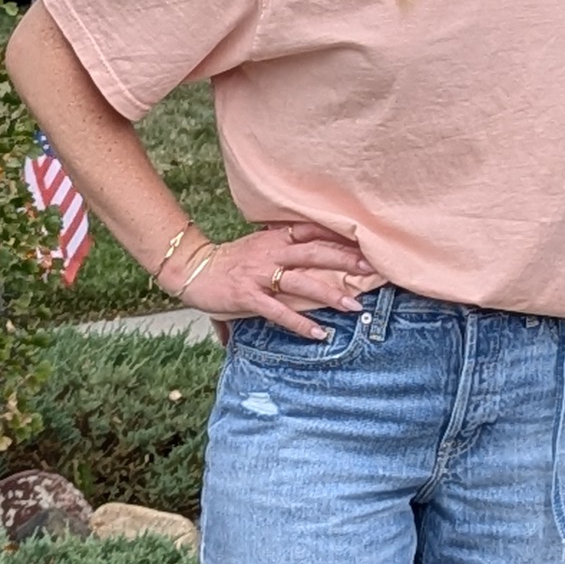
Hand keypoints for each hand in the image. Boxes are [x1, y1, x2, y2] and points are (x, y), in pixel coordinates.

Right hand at [179, 223, 374, 338]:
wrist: (192, 269)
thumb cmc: (229, 261)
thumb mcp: (258, 246)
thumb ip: (284, 247)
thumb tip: (312, 250)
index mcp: (274, 238)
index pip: (312, 231)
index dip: (339, 235)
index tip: (367, 241)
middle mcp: (270, 253)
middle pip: (315, 253)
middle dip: (345, 260)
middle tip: (372, 269)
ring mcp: (259, 274)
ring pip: (301, 282)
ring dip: (330, 294)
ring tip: (353, 306)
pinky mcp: (247, 296)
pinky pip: (278, 311)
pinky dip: (300, 322)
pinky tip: (319, 333)